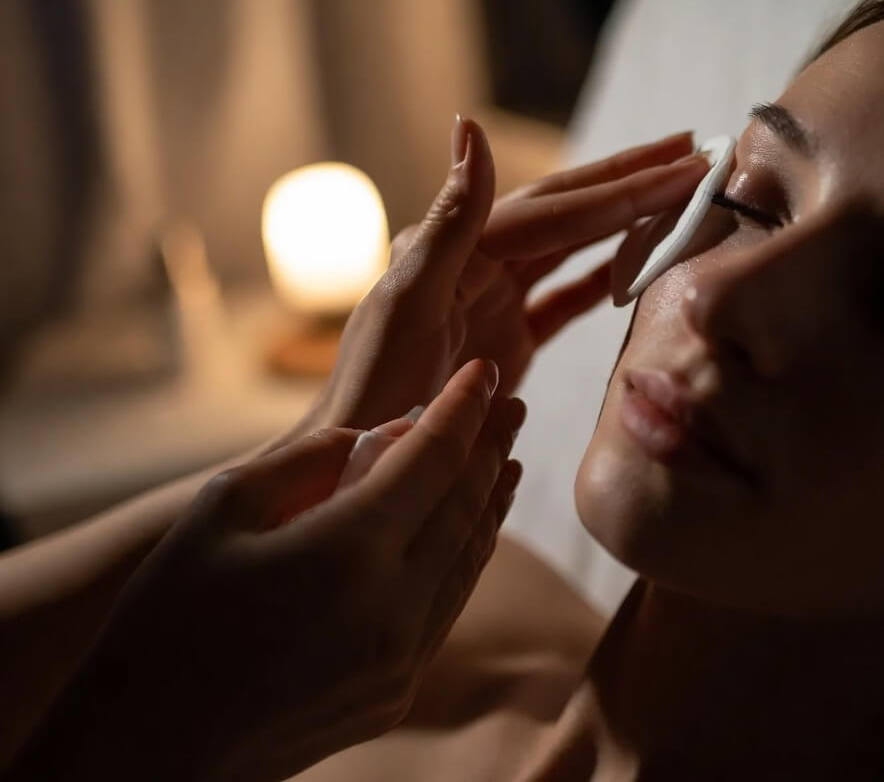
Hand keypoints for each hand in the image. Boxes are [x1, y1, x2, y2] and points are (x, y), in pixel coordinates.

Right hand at [13, 360, 523, 781]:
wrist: (146, 750)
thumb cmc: (168, 613)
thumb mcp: (227, 505)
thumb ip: (317, 458)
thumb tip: (390, 435)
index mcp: (348, 552)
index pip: (434, 458)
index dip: (463, 406)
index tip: (486, 368)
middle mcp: (393, 608)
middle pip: (467, 505)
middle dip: (491, 443)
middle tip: (509, 402)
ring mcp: (402, 659)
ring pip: (471, 557)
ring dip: (491, 498)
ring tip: (503, 455)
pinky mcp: (396, 691)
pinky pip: (450, 601)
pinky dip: (468, 551)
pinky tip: (470, 526)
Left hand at [319, 117, 708, 429]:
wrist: (362, 460)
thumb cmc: (375, 390)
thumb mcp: (406, 303)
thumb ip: (450, 220)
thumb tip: (470, 125)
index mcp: (460, 247)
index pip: (556, 209)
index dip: (622, 188)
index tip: (684, 166)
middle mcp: (480, 261)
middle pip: (569, 212)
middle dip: (632, 182)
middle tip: (694, 153)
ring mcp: (496, 298)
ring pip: (573, 247)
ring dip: (625, 219)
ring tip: (680, 192)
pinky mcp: (508, 336)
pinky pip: (565, 297)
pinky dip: (604, 278)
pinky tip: (640, 263)